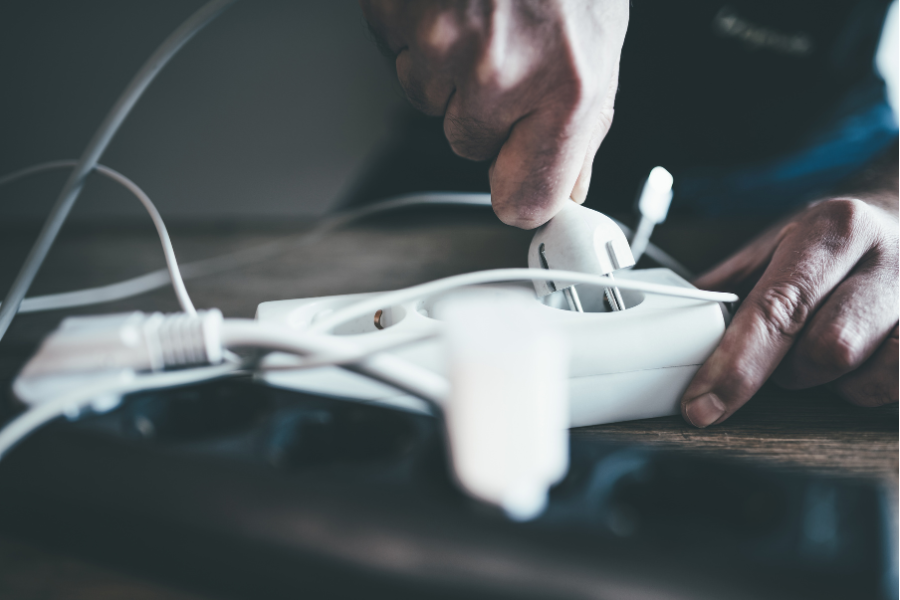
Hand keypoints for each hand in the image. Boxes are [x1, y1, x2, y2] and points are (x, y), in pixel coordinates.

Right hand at [360, 0, 628, 227]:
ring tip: (481, 6)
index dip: (520, 191)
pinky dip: (417, 31)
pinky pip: (399, 54)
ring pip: (428, 99)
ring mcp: (439, 45)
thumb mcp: (598, 34)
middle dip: (485, 106)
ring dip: (448, 64)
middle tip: (509, 43)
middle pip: (468, 145)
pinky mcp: (393, 17)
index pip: (527, 198)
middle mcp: (500, 73)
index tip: (519, 186)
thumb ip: (582, 118)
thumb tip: (569, 183)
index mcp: (568, 85)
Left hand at [681, 190, 898, 427]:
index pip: (776, 309)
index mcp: (833, 231)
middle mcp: (887, 259)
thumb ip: (729, 286)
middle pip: (828, 349)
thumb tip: (674, 330)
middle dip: (791, 369)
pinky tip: (862, 361)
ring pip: (868, 377)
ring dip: (832, 381)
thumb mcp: (778, 242)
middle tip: (783, 356)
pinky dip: (868, 387)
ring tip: (824, 351)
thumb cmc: (834, 236)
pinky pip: (897, 388)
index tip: (703, 404)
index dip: (735, 367)